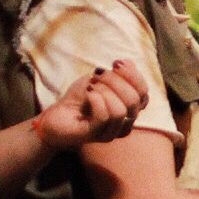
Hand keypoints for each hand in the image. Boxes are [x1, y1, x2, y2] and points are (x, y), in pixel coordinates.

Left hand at [36, 61, 150, 149]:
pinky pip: (105, 116)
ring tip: (91, 86)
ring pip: (121, 110)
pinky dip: (96, 100)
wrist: (55, 116)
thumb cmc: (79, 99)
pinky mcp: (95, 135)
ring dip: (104, 91)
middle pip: (134, 100)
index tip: (115, 63)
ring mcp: (111, 132)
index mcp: (130, 110)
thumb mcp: (99, 80)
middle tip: (97, 75)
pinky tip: (88, 94)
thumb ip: (118, 74)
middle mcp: (125, 123)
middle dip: (115, 81)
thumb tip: (128, 63)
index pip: (144, 93)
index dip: (133, 75)